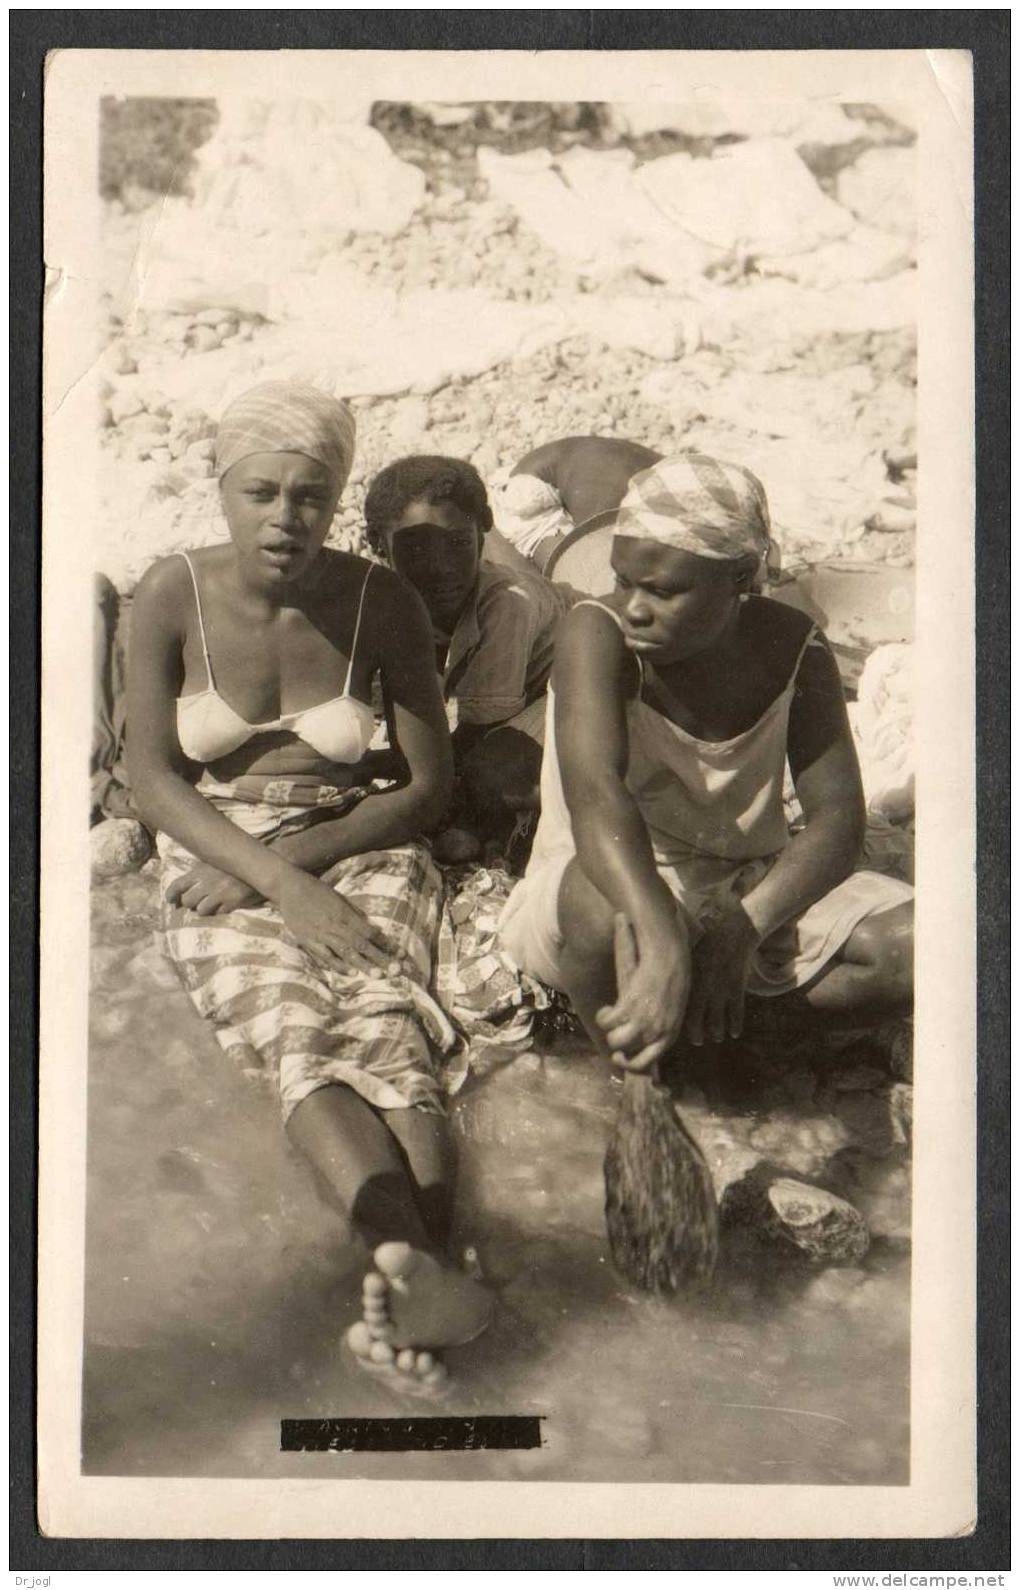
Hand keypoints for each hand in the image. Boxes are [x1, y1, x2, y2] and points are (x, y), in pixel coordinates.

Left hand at [165, 863, 263, 914]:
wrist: (261, 866)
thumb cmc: (235, 865)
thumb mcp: (215, 863)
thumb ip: (200, 872)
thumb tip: (184, 887)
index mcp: (201, 870)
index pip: (178, 884)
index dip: (171, 894)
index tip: (170, 901)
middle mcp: (208, 882)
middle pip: (188, 901)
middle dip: (190, 903)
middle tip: (196, 903)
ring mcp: (221, 893)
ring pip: (201, 910)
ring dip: (204, 909)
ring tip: (211, 906)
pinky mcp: (233, 902)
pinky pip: (219, 914)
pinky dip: (220, 912)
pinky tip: (225, 906)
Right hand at [279, 869, 401, 978]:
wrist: (289, 887)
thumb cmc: (317, 891)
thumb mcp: (339, 898)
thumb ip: (354, 914)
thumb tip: (371, 929)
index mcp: (345, 913)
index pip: (370, 931)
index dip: (386, 943)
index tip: (400, 954)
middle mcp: (335, 924)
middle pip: (361, 944)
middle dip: (379, 958)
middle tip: (395, 970)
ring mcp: (321, 934)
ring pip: (345, 951)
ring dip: (362, 964)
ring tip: (377, 975)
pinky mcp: (307, 940)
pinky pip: (324, 955)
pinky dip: (337, 964)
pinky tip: (350, 972)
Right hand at [596, 913, 690, 1071]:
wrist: (670, 957)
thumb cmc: (674, 979)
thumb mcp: (674, 1010)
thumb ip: (662, 1026)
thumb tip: (646, 1040)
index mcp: (669, 1035)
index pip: (646, 1063)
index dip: (629, 1064)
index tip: (619, 1056)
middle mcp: (656, 1031)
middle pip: (626, 1053)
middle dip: (616, 1046)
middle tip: (612, 1033)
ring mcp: (642, 1020)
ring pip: (614, 1039)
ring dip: (608, 1031)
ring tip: (608, 1019)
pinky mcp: (628, 1006)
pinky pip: (606, 1021)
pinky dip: (603, 1016)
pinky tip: (606, 1008)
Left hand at [685, 904, 761, 1045]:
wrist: (732, 931)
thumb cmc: (706, 943)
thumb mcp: (687, 956)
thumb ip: (677, 972)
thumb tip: (662, 987)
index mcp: (687, 979)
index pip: (679, 1009)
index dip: (678, 1023)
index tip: (676, 1031)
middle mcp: (702, 987)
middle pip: (696, 1020)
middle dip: (697, 1034)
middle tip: (697, 1041)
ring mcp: (720, 989)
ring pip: (717, 1021)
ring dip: (716, 1033)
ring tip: (715, 1037)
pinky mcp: (737, 988)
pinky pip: (736, 1013)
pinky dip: (735, 1025)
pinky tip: (734, 1033)